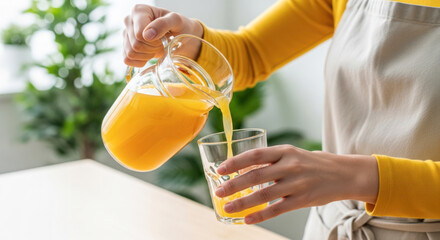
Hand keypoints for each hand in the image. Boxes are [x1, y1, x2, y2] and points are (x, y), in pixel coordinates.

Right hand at [123, 4, 203, 66]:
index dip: (153, 42)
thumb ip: (163, 24)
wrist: (180, 36)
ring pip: (131, 53)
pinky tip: (149, 54)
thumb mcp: (176, 21)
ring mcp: (126, 35)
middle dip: (152, 48)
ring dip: (147, 55)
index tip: (163, 38)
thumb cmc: (179, 27)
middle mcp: (129, 21)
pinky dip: (141, 61)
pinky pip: (127, 60)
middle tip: (162, 44)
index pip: (139, 34)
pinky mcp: (125, 47)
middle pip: (135, 45)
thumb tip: (146, 35)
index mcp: (139, 11)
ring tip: (156, 48)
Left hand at [215, 145, 378, 223]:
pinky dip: (260, 215)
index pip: (256, 155)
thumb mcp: (292, 154)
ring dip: (242, 202)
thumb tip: (244, 168)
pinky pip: (277, 209)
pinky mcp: (302, 199)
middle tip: (218, 191)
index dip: (236, 161)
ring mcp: (297, 183)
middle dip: (234, 184)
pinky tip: (247, 219)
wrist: (343, 174)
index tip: (220, 169)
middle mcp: (290, 165)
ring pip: (264, 194)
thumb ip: (271, 160)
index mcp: (285, 151)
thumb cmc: (312, 163)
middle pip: (256, 175)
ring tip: (228, 207)